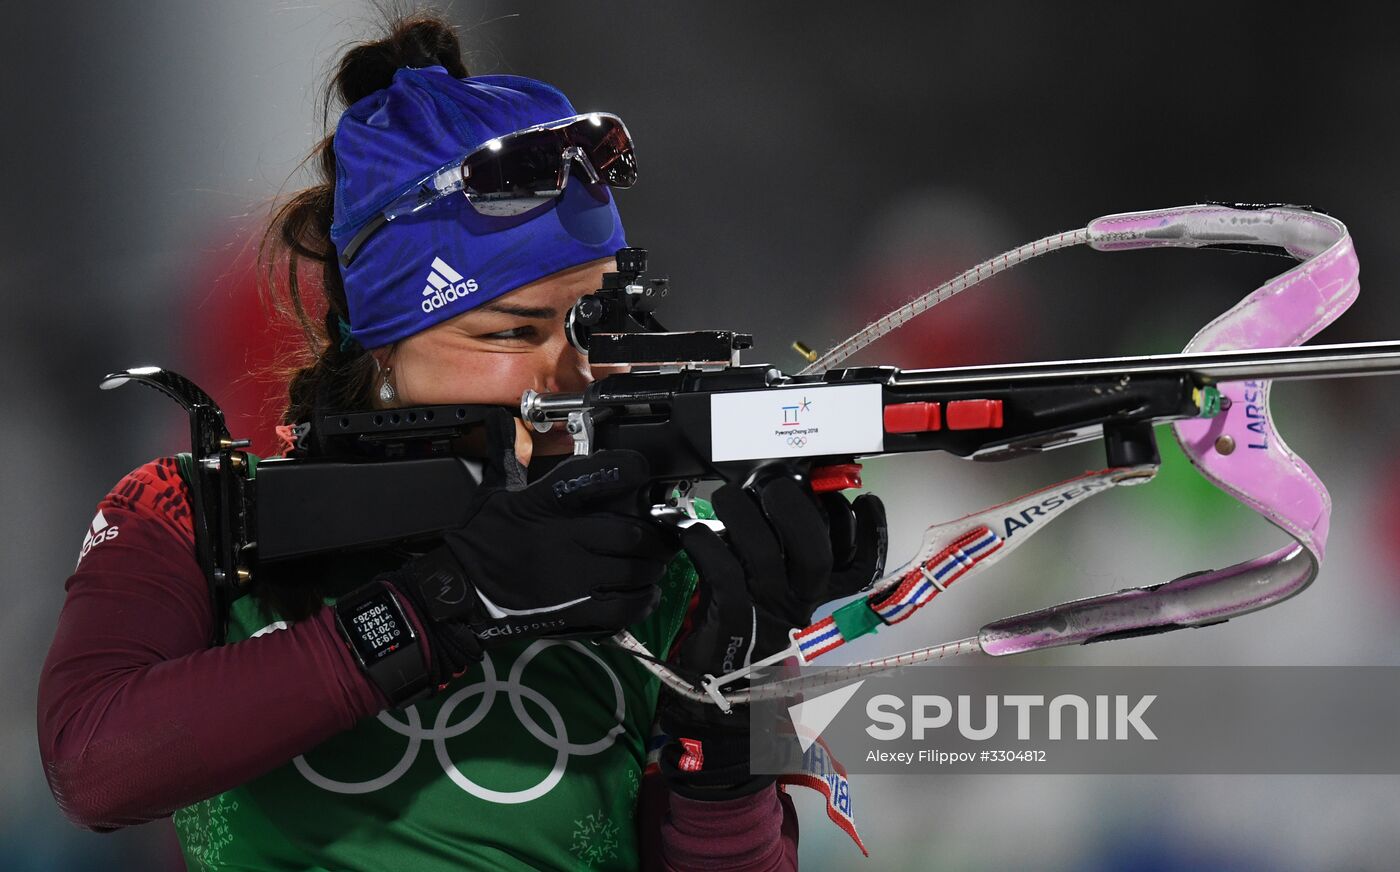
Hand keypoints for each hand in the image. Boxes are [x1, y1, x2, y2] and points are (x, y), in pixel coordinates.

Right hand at [343, 449, 676, 698]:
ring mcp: (570, 578)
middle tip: (660, 531)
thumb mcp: (491, 492)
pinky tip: (644, 592)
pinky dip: (641, 600)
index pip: (593, 478)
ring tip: (654, 561)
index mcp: (544, 505)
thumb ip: (507, 453)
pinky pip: (622, 606)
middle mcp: (562, 539)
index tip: (643, 471)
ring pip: (632, 569)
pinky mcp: (573, 611)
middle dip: (652, 532)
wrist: (457, 595)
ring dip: (650, 566)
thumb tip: (501, 418)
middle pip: (627, 531)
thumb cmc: (477, 543)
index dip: (627, 470)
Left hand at [658, 470, 885, 796]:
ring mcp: (764, 612)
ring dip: (741, 512)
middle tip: (773, 486)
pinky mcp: (726, 618)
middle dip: (794, 505)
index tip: (863, 500)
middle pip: (815, 549)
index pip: (861, 566)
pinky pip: (720, 570)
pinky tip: (690, 532)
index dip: (871, 531)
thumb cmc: (743, 644)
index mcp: (816, 601)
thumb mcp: (775, 607)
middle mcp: (798, 605)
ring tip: (725, 497)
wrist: (716, 709)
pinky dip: (702, 543)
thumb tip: (772, 503)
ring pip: (763, 551)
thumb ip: (784, 565)